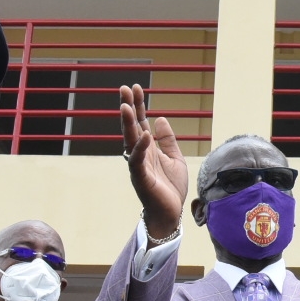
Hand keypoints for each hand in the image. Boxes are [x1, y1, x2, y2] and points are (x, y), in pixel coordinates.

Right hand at [119, 84, 187, 237]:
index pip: (140, 122)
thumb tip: (160, 119)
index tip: (135, 87)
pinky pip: (137, 161)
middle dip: (128, 107)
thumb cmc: (170, 188)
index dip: (138, 105)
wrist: (170, 213)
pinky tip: (144, 134)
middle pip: (131, 127)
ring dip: (128, 124)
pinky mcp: (141, 178)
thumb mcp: (175, 158)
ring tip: (126, 106)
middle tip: (124, 88)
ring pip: (129, 141)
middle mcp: (139, 154)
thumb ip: (168, 140)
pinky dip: (140, 147)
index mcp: (148, 148)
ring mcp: (138, 165)